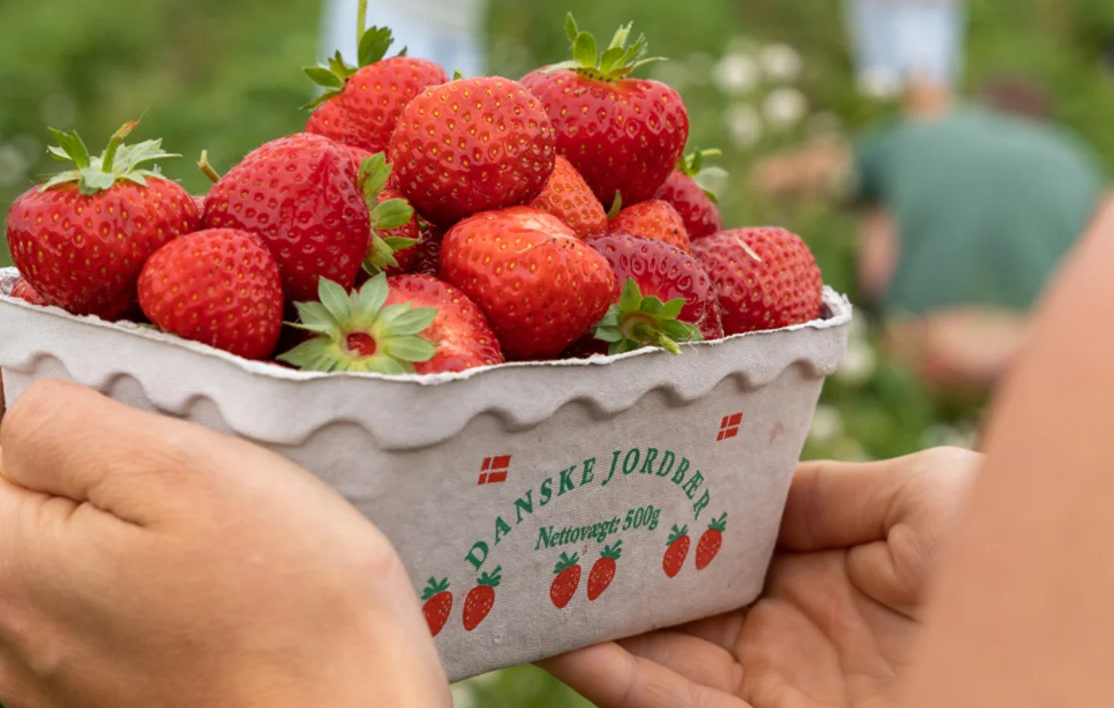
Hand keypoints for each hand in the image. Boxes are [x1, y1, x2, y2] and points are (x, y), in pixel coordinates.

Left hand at [0, 330, 448, 707]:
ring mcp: (47, 681)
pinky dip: (75, 553)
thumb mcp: (180, 467)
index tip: (25, 327)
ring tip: (121, 456)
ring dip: (39, 497)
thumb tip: (25, 411)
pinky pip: (55, 610)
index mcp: (8, 565)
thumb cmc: (291, 593)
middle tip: (75, 384)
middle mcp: (6, 636)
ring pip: (6, 562)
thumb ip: (67, 423)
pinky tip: (148, 540)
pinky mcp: (96, 702)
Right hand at [539, 447, 979, 707]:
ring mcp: (769, 692)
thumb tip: (740, 478)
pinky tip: (561, 642)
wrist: (1048, 673)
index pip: (715, 538)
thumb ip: (824, 489)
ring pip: (655, 657)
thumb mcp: (925, 496)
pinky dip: (613, 678)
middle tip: (528, 523)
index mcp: (821, 570)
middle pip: (671, 600)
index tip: (596, 473)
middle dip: (603, 565)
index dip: (656, 509)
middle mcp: (785, 633)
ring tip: (517, 578)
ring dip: (587, 622)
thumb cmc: (1006, 563)